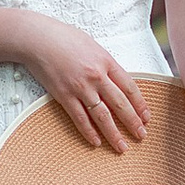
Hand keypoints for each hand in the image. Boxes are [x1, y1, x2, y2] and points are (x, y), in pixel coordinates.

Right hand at [13, 16, 149, 151]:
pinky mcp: (64, 95)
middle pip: (120, 104)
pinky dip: (88, 132)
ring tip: (122, 147)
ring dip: (114, 133)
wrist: (38, 38)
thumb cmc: (64, 37)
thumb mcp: (92, 45)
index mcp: (106, 61)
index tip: (146, 117)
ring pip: (102, 116)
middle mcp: (96, 76)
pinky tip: (96, 142)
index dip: (140, 104)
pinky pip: (79, 118)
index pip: (129, 87)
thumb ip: (105, 63)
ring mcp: (80, 87)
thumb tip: (115, 79)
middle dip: (133, 122)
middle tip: (142, 135)